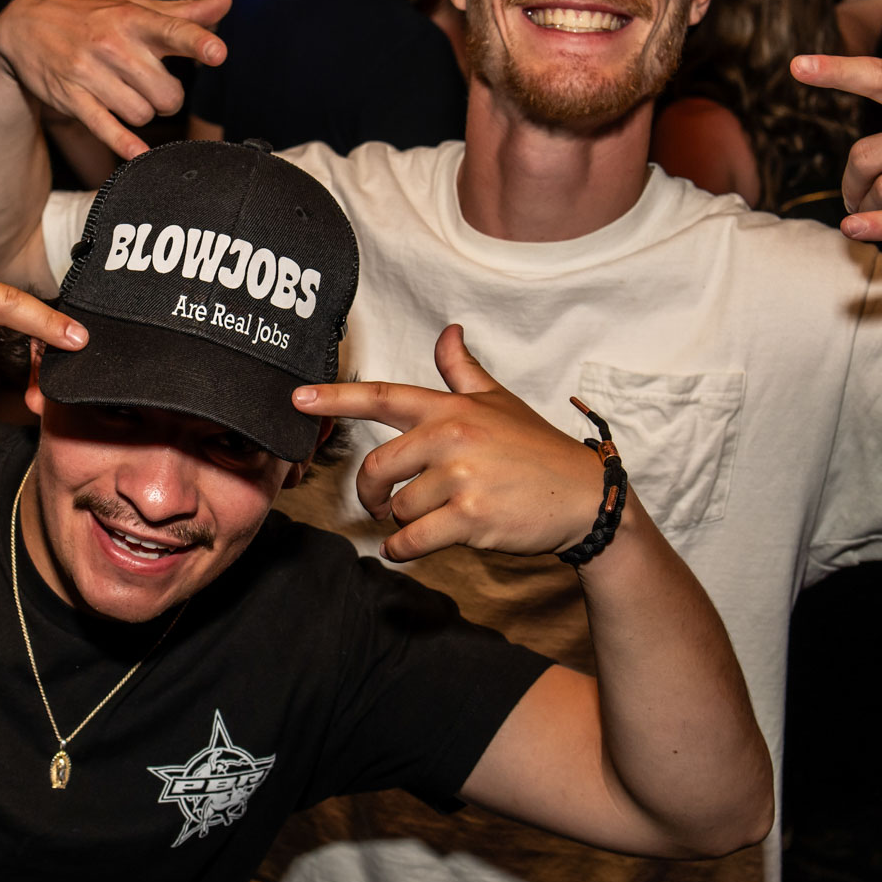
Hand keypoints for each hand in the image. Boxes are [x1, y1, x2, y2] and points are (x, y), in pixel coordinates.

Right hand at [0, 0, 231, 159]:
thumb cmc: (89, 17)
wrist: (24, 25)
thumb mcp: (131, 7)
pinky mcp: (72, 97)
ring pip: (142, 114)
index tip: (218, 53)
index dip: (198, 43)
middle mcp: (113, 44)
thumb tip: (224, 3)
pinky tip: (139, 154)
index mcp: (133, 18)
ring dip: (143, 113)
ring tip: (129, 96)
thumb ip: (181, 14)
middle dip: (168, 98)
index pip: (172, 30)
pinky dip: (125, 144)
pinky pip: (105, 127)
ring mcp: (90, 73)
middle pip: (166, 92)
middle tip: (155, 87)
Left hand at [293, 325, 603, 561]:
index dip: (335, 397)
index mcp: (451, 409)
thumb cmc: (536, 450)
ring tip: (426, 519)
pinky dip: (401, 549)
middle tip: (378, 502)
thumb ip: (463, 371)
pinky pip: (411, 538)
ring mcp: (461, 478)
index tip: (296, 398)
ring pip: (396, 507)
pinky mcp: (470, 518)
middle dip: (370, 491)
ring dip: (401, 521)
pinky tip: (408, 547)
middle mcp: (451, 437)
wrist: (584, 497)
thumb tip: (448, 332)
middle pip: (377, 466)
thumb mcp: (500, 401)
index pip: (383, 395)